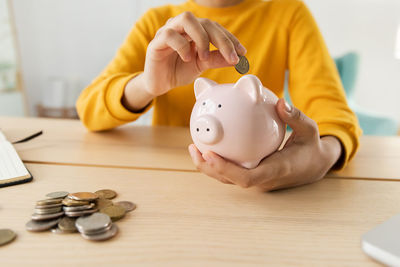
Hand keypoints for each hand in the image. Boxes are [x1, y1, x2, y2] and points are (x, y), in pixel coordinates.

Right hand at [143, 11, 245, 95]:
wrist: (159, 84)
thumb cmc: (179, 70)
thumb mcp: (202, 65)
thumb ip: (217, 59)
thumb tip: (238, 58)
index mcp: (194, 30)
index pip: (215, 27)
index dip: (230, 38)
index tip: (242, 53)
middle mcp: (182, 26)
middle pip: (205, 22)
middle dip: (221, 39)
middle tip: (231, 57)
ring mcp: (168, 31)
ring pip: (187, 19)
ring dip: (201, 38)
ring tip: (205, 57)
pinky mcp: (156, 42)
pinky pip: (170, 35)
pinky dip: (182, 46)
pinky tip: (187, 58)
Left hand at [188, 99, 342, 190]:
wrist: (315, 166)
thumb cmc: (311, 147)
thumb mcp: (309, 129)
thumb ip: (295, 117)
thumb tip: (279, 102)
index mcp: (276, 171)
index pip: (246, 178)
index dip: (226, 169)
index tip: (209, 154)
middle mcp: (264, 180)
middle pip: (230, 180)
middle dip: (209, 168)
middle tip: (194, 149)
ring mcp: (258, 181)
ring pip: (228, 178)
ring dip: (209, 166)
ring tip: (194, 148)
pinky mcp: (254, 176)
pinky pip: (233, 171)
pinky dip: (218, 161)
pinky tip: (208, 146)